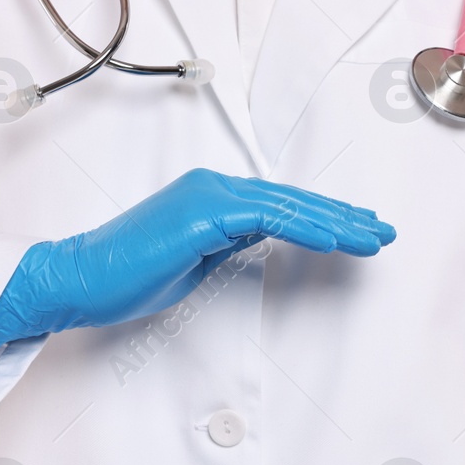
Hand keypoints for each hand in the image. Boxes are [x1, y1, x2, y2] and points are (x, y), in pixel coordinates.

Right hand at [0, 169, 394, 349]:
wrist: (81, 278)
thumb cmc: (127, 276)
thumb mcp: (193, 260)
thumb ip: (228, 245)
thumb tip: (259, 244)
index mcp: (211, 196)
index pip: (282, 204)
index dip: (325, 217)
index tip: (360, 232)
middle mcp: (214, 186)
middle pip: (294, 200)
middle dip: (344, 216)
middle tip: (384, 231)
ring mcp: (209, 195)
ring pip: (288, 206)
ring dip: (337, 224)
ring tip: (373, 239)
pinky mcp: (203, 214)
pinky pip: (266, 219)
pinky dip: (305, 228)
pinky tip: (335, 242)